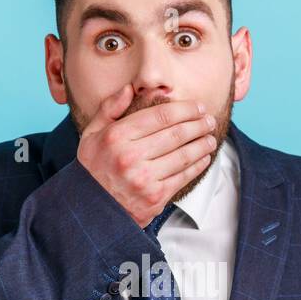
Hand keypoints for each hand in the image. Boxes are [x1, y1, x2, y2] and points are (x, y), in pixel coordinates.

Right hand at [74, 84, 219, 227]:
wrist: (90, 210)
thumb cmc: (93, 169)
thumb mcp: (91, 135)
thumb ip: (110, 109)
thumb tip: (130, 89)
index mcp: (116, 137)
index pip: (160, 116)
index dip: (185, 109)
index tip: (198, 107)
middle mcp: (130, 157)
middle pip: (176, 134)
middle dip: (198, 125)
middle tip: (208, 120)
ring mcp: (144, 179)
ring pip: (183, 156)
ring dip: (202, 145)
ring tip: (210, 138)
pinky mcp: (155, 197)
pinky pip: (183, 177)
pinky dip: (197, 166)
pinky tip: (203, 158)